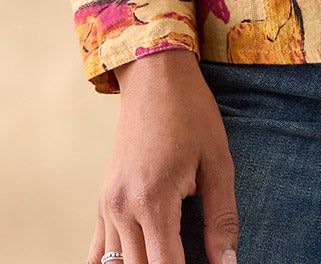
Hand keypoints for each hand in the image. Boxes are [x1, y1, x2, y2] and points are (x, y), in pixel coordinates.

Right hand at [90, 48, 238, 263]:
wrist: (154, 76)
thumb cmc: (191, 113)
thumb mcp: (218, 162)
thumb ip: (222, 218)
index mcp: (153, 200)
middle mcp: (123, 208)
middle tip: (193, 260)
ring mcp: (108, 206)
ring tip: (168, 257)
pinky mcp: (103, 201)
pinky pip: (98, 252)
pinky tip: (135, 260)